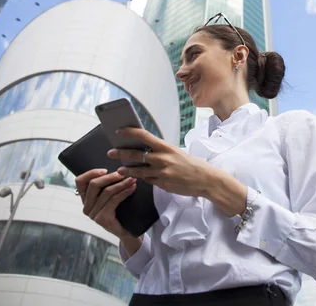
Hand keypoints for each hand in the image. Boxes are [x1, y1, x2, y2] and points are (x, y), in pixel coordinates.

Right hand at [75, 169, 136, 239]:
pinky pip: (113, 200)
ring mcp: (92, 214)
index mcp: (85, 199)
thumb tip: (117, 168)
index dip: (91, 173)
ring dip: (122, 184)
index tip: (106, 170)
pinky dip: (124, 192)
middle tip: (125, 173)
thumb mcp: (110, 196)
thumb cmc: (120, 211)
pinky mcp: (101, 218)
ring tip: (133, 179)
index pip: (80, 181)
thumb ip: (106, 185)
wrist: (128, 231)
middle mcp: (86, 207)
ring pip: (106, 192)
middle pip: (94, 185)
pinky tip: (132, 188)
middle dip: (111, 177)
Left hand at [107, 127, 247, 215]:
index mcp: (166, 147)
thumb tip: (144, 149)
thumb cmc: (192, 164)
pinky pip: (147, 180)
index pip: (144, 136)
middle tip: (110, 152)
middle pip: (135, 154)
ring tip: (119, 169)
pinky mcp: (162, 184)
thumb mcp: (176, 152)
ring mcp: (161, 172)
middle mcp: (162, 158)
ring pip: (137, 170)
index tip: (119, 131)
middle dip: (120, 153)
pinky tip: (136, 177)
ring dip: (126, 169)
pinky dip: (141, 178)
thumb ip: (161, 151)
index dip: (129, 132)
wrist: (205, 179)